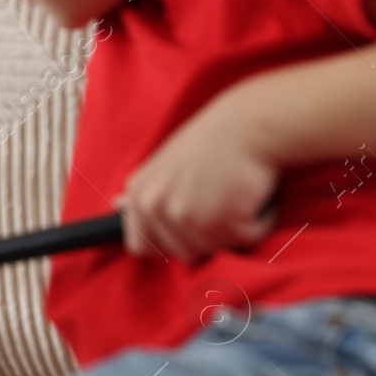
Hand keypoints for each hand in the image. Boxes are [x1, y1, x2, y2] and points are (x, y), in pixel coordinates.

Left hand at [116, 91, 277, 262]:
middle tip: (219, 196)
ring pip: (215, 249)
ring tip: (234, 192)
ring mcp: (187, 217)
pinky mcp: (224, 224)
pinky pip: (246, 239)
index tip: (188, 223)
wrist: (251, 122)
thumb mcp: (164, 162)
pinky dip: (258, 222)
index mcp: (140, 195)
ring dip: (233, 228)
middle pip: (183, 253)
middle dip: (206, 234)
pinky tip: (252, 193)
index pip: (141, 246)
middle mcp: (156, 208)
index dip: (168, 241)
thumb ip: (144, 190)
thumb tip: (117, 204)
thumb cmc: (213, 139)